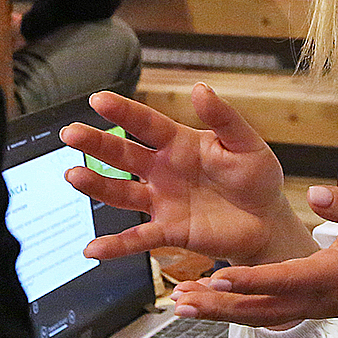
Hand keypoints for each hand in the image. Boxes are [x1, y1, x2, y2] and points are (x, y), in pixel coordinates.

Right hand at [62, 86, 314, 266]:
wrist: (268, 222)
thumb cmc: (256, 177)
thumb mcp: (246, 143)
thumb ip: (223, 118)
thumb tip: (200, 89)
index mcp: (180, 143)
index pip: (146, 123)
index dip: (123, 111)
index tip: (97, 99)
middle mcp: (163, 170)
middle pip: (123, 154)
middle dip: (96, 143)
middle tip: (70, 133)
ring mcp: (162, 201)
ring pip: (122, 193)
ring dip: (96, 186)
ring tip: (72, 176)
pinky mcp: (169, 231)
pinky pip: (138, 237)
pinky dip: (115, 245)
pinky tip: (93, 249)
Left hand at [169, 184, 337, 329]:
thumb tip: (316, 194)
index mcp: (329, 274)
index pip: (282, 279)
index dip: (249, 280)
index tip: (217, 277)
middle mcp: (314, 298)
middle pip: (259, 309)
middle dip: (218, 306)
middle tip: (180, 301)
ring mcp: (310, 308)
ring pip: (258, 317)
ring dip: (218, 314)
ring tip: (180, 306)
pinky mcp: (307, 309)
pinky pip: (265, 316)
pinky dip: (234, 313)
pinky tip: (209, 306)